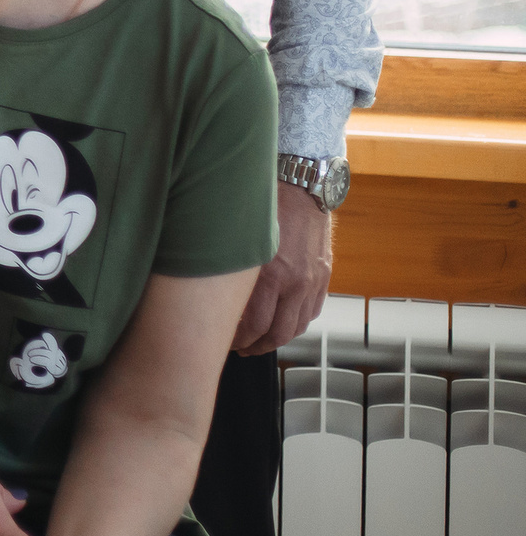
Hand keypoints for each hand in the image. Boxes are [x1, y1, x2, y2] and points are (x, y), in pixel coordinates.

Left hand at [233, 182, 332, 354]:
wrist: (300, 185)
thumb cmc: (262, 205)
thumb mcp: (237, 237)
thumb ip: (230, 268)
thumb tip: (210, 295)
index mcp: (269, 273)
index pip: (254, 325)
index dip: (238, 340)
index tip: (225, 341)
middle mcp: (295, 281)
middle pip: (277, 333)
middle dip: (256, 346)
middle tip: (241, 349)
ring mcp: (313, 280)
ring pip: (297, 326)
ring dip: (278, 339)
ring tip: (260, 342)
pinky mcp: (324, 275)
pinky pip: (313, 311)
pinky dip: (297, 323)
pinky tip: (283, 323)